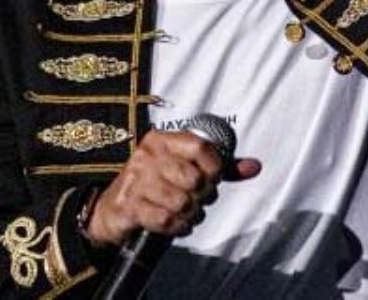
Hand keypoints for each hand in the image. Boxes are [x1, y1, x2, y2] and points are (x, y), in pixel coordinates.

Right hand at [85, 130, 260, 246]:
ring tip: (187, 212)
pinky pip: (166, 220)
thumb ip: (221, 168)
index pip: (200, 147)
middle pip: (194, 178)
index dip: (215, 166)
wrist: (112, 210)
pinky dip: (178, 226)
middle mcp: (147, 156)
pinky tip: (177, 223)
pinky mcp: (129, 206)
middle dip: (203, 195)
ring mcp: (136, 181)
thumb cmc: (157, 186)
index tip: (214, 178)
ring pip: (182, 202)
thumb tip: (255, 166)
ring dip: (190, 213)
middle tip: (198, 199)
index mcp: (163, 140)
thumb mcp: (185, 169)